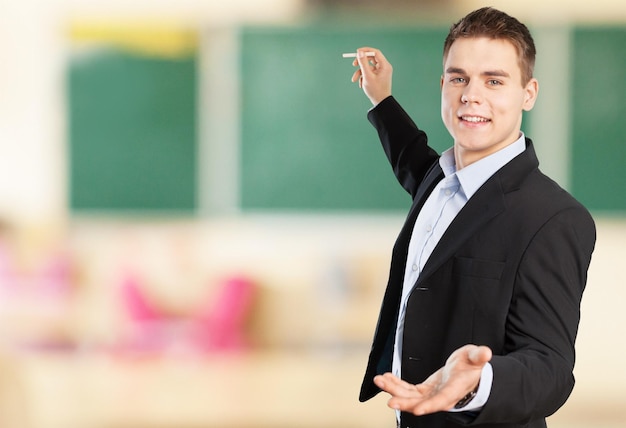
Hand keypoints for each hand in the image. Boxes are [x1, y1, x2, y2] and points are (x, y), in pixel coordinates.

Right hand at [350, 47, 392, 105]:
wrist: (380, 103)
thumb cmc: (376, 90)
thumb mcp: (367, 76)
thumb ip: (363, 63)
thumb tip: (359, 52)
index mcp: (384, 65)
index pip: (375, 53)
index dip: (365, 51)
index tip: (357, 52)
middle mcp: (384, 67)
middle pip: (371, 59)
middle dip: (361, 63)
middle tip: (353, 64)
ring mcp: (381, 72)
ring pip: (368, 67)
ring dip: (360, 72)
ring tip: (354, 80)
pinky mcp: (378, 77)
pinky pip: (369, 73)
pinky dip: (363, 77)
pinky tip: (361, 84)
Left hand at [374, 345, 491, 415]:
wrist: (468, 373)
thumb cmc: (472, 366)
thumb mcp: (476, 358)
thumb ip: (479, 356)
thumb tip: (486, 352)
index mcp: (454, 389)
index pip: (441, 400)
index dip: (429, 405)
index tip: (416, 410)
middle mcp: (441, 396)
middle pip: (421, 403)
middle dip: (405, 403)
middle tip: (389, 402)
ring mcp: (431, 394)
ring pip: (410, 397)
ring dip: (394, 390)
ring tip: (379, 381)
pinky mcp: (424, 390)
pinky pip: (408, 390)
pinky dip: (396, 384)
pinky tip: (386, 378)